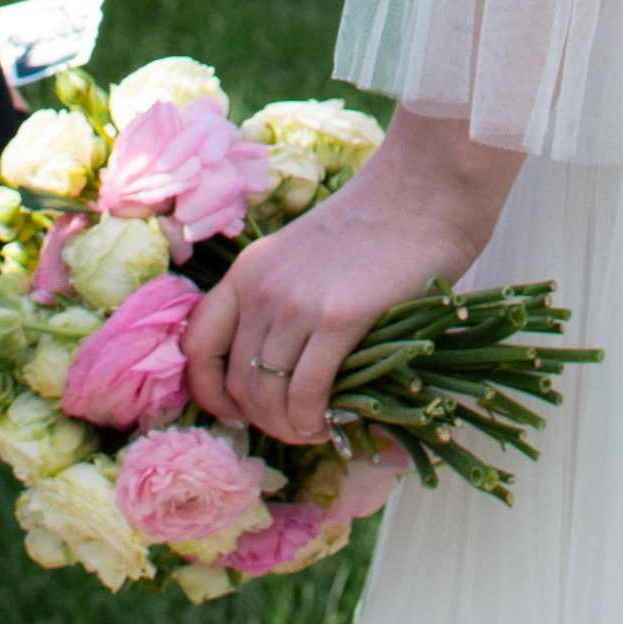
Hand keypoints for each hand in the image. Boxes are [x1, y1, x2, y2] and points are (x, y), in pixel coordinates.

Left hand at [184, 112, 523, 450]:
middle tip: (295, 428)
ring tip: (317, 431)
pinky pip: (307, 393)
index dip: (211, 392)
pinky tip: (335, 424)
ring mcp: (295, 303)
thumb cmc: (378, 227)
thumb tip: (283, 374)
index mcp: (247, 272)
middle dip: (263, 420)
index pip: (197, 345)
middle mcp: (260, 288)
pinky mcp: (338, 318)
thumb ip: (287, 303)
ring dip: (289, 428)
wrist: (424, 192)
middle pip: (237, 381)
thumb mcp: (307, 258)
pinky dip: (315, 421)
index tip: (240, 413)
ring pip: (268, 395)